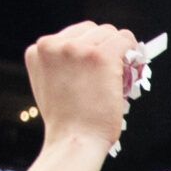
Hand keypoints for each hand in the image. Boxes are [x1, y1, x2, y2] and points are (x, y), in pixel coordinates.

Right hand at [21, 21, 139, 153]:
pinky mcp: (100, 56)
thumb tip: (87, 56)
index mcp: (38, 50)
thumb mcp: (50, 85)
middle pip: (91, 30)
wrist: (74, 140)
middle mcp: (54, 45)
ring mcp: (77, 49)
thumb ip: (60, 65)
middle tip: (112, 70)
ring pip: (110, 33)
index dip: (89, 49)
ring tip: (119, 74)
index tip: (97, 65)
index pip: (71, 35)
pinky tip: (132, 67)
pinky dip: (132, 52)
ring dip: (118, 51)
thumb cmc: (67, 123)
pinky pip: (125, 40)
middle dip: (104, 47)